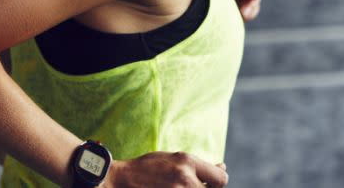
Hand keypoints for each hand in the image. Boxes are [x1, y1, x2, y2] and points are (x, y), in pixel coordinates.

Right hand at [102, 151, 227, 186]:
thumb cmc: (148, 168)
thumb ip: (197, 165)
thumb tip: (223, 168)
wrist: (121, 181)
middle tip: (189, 186)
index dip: (217, 182)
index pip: (220, 179)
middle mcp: (185, 178)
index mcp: (187, 161)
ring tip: (178, 187)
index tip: (208, 183)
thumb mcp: (174, 159)